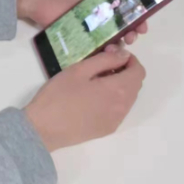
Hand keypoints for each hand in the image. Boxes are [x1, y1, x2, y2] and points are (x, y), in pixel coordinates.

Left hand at [15, 0, 148, 43]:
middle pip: (124, 24)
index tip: (146, 18)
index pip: (128, 5)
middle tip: (136, 33)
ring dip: (123, 41)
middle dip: (135, 29)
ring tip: (124, 42)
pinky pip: (97, 46)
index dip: (140, 12)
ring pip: (113, 36)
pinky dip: (105, 50)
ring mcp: (92, 27)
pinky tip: (108, 50)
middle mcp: (102, 13)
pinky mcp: (81, 38)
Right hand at [24, 47, 145, 151]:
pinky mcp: (107, 129)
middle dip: (124, 71)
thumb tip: (124, 55)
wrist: (44, 129)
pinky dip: (113, 99)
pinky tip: (93, 98)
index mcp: (118, 89)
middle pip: (135, 84)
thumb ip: (106, 60)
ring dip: (119, 86)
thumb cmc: (59, 95)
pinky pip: (119, 110)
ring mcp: (116, 120)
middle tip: (100, 66)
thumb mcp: (80, 70)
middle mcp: (123, 107)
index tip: (111, 55)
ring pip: (128, 98)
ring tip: (95, 82)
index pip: (138, 71)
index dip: (129, 60)